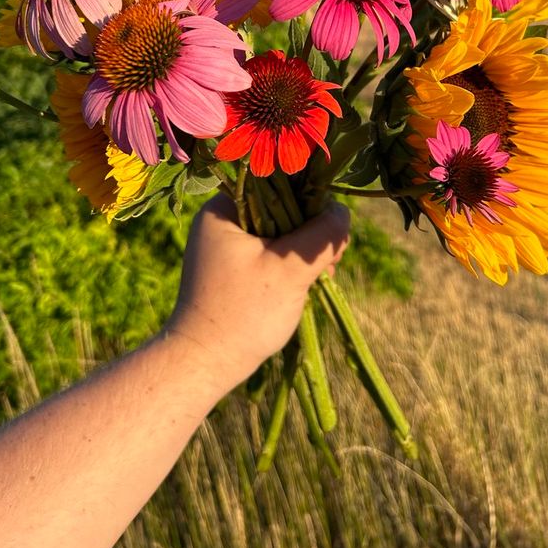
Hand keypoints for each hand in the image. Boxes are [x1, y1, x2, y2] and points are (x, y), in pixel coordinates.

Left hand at [165, 194, 349, 394]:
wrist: (203, 363)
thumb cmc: (243, 313)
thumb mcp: (289, 270)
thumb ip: (320, 236)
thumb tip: (343, 211)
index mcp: (223, 209)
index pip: (277, 185)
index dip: (311, 203)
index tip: (331, 234)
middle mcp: (220, 221)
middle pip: (280, 209)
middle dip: (310, 233)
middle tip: (330, 262)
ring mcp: (224, 246)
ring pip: (278, 233)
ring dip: (302, 251)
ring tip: (321, 276)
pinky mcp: (231, 269)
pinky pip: (268, 253)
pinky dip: (288, 265)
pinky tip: (304, 285)